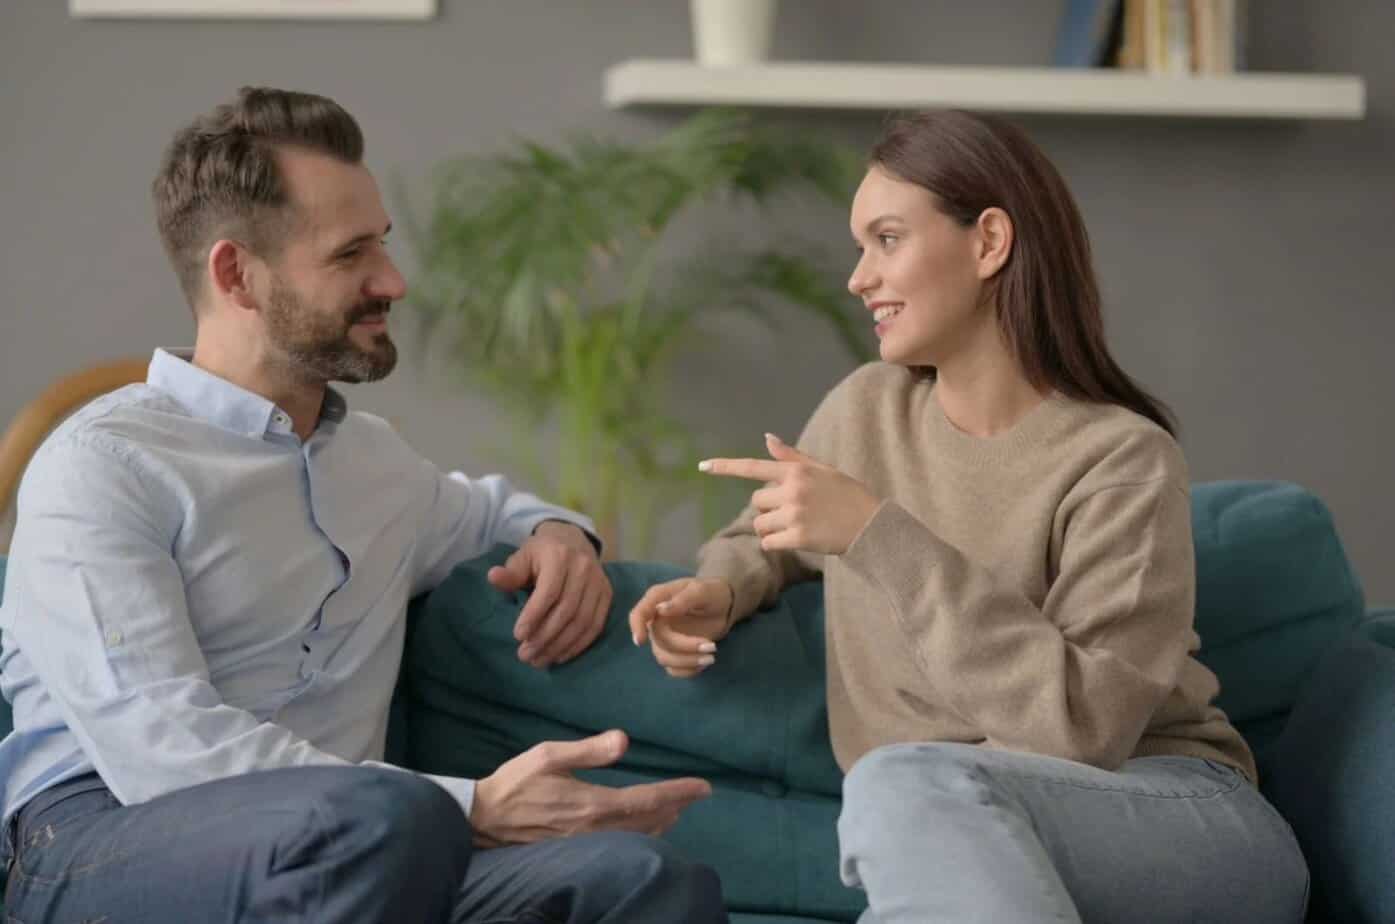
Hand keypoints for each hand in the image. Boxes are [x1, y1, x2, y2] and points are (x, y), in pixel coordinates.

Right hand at [469, 730, 711, 846]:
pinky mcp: (578, 851)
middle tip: (697, 794)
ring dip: (662, 823)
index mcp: (591, 803)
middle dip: (677, 807)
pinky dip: (641, 834)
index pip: (647, 800)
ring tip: (678, 809)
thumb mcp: (549, 755)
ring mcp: (587, 845)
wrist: (484, 819)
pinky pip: (621, 844)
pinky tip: (644, 827)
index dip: (679, 793)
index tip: (704, 786)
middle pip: (649, 822)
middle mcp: (594, 829)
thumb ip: (589, 750)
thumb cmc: (516, 782)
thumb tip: (624, 740)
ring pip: (637, 837)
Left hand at [487, 521, 611, 668]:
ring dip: (560, 646)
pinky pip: (595, 626)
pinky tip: (560, 656)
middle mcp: (583, 568)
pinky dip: (578, 645)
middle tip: (524, 655)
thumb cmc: (541, 554)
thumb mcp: (522, 558)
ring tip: (539, 660)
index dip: (534, 615)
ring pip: (582, 621)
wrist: (573, 541)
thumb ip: (511, 573)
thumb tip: (493, 577)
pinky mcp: (607, 595)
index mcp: (560, 556)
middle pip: (567, 610)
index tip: (518, 636)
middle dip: (545, 637)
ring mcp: (599, 582)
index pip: (549, 591)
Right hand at [628, 577, 733, 677]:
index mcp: (658, 600)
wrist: (724, 606)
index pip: (638, 614)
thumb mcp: (702, 591)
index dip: (636, 627)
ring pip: (664, 658)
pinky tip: (703, 663)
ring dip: (687, 662)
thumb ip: (683, 599)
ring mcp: (664, 639)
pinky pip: (673, 669)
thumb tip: (661, 610)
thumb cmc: (711, 593)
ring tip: (711, 657)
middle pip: (659, 641)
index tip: (640, 642)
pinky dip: (688, 670)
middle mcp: (657, 621)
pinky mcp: (674, 653)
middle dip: (685, 647)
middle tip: (711, 647)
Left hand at [698, 433, 880, 555]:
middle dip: (768, 509)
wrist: (872, 525)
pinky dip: (776, 544)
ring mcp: (794, 514)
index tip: (703, 466)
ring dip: (770, 529)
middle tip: (792, 512)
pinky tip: (795, 540)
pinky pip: (768, 543)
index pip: (753, 467)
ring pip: (760, 524)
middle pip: (756, 502)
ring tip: (796, 527)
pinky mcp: (798, 537)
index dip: (725, 467)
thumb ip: (792, 457)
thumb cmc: (846, 495)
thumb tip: (767, 438)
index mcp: (797, 471)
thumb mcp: (822, 469)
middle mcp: (792, 490)